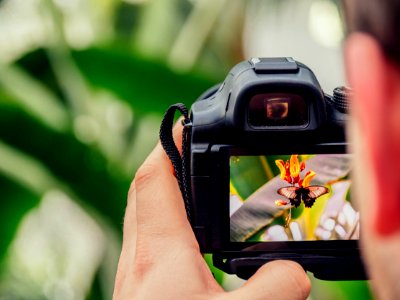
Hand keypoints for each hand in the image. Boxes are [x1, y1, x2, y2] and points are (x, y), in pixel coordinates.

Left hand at [113, 122, 310, 299]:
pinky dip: (167, 227)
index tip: (186, 123)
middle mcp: (139, 258)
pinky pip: (147, 243)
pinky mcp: (139, 291)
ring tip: (196, 189)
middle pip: (145, 191)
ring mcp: (133, 275)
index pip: (155, 177)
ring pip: (143, 217)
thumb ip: (275, 287)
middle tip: (192, 150)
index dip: (170, 144)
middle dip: (167, 163)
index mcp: (159, 252)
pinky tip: (190, 243)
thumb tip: (295, 271)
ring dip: (166, 195)